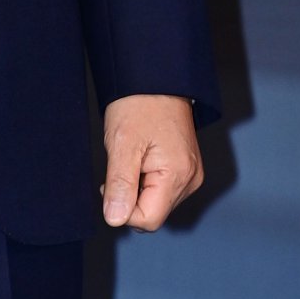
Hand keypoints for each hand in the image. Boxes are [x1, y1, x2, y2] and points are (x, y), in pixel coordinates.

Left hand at [100, 94, 202, 231]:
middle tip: (120, 164)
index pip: (148, 219)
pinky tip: (140, 157)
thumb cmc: (139, 105)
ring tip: (132, 156)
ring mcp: (190, 174)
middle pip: (153, 212)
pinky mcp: (185, 168)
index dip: (123, 208)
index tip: (109, 183)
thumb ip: (120, 184)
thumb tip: (115, 219)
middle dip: (130, 196)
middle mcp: (190, 179)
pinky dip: (145, 179)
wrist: (155, 78)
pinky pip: (161, 188)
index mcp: (178, 176)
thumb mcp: (122, 144)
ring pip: (155, 201)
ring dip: (136, 186)